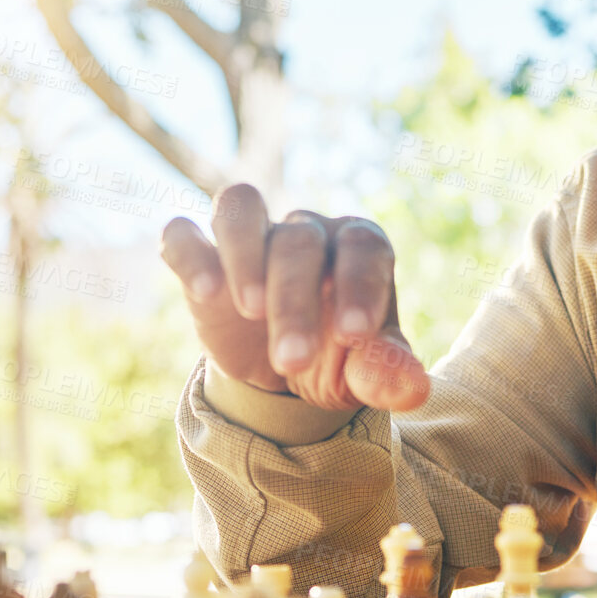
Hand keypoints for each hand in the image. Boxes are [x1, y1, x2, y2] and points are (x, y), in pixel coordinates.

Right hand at [159, 184, 430, 412]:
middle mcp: (307, 229)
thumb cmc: (337, 357)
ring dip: (244, 253)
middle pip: (299, 242)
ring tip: (252, 310)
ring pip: (241, 207)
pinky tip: (206, 292)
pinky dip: (190, 252)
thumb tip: (413, 390)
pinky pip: (184, 233)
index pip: (363, 247)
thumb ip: (385, 374)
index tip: (353, 334)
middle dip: (295, 303)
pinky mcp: (202, 255)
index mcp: (358, 247)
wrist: (285, 370)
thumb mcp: (364, 374)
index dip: (360, 285)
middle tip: (293, 360)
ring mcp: (253, 235)